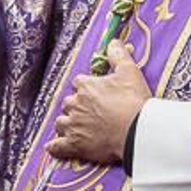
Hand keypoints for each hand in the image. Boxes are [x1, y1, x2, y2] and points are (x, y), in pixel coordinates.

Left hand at [47, 40, 150, 165]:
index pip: (79, 83)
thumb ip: (119, 55)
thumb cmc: (133, 101)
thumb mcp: (129, 72)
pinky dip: (55, 147)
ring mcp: (72, 125)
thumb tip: (113, 42)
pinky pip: (58, 146)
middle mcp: (74, 105)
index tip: (96, 93)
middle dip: (76, 107)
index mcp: (85, 87)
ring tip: (76, 128)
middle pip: (69, 103)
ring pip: (61, 123)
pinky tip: (53, 147)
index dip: (87, 88)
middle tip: (90, 112)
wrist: (137, 130)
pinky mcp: (74, 144)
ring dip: (67, 124)